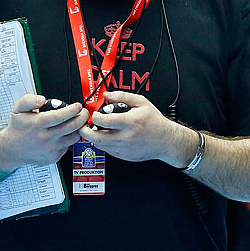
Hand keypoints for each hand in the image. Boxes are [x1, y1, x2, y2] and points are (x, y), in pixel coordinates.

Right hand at [0, 94, 89, 169]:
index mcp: (38, 124)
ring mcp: (51, 149)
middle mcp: (46, 137)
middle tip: (83, 112)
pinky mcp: (54, 157)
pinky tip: (65, 133)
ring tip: (76, 122)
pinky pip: (68, 146)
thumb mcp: (18, 109)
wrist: (12, 149)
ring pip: (74, 137)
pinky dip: (69, 138)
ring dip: (78, 128)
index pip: (62, 116)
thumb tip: (42, 99)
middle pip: (72, 126)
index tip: (77, 106)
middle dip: (82, 117)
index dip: (73, 109)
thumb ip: (29, 100)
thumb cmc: (18, 128)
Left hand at [80, 91, 194, 164]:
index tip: (95, 113)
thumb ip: (122, 96)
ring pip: (99, 145)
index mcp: (130, 122)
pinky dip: (103, 143)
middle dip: (85, 130)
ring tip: (96, 129)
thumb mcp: (141, 102)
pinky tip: (106, 136)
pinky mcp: (123, 156)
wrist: (165, 140)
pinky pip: (107, 150)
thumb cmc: (154, 121)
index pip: (103, 121)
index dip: (94, 116)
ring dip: (93, 137)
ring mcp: (124, 148)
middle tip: (84, 125)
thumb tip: (107, 95)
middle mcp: (125, 137)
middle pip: (96, 137)